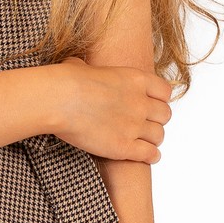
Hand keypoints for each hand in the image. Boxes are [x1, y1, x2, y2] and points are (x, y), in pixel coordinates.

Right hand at [49, 57, 171, 163]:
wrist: (58, 100)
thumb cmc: (66, 81)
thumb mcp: (84, 66)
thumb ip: (92, 71)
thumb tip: (78, 67)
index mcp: (136, 79)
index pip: (165, 92)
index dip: (159, 100)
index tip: (152, 105)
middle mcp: (140, 102)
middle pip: (165, 115)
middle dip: (156, 120)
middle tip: (145, 124)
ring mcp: (134, 126)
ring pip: (159, 136)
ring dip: (152, 139)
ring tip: (144, 141)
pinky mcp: (124, 147)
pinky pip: (150, 155)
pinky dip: (151, 156)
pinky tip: (147, 156)